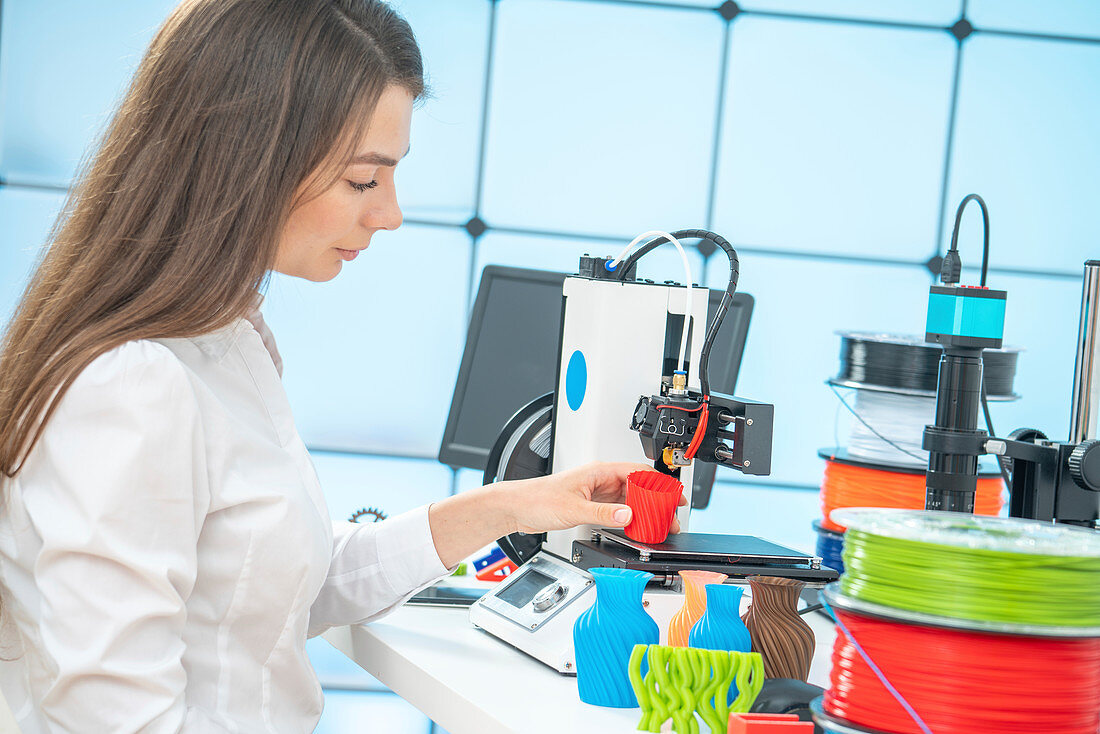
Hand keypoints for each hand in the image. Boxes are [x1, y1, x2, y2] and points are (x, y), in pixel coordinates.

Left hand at [504, 461, 688, 534]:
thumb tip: (628, 515)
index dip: (660, 484)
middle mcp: (600, 479)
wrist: (517, 508)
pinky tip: (635, 527)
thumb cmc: (537, 499)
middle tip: (670, 517)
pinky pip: (617, 509)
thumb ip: (602, 513)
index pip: (639, 472)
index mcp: (599, 471)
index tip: (674, 496)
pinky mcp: (590, 505)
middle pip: (638, 487)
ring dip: (643, 511)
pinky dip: (629, 517)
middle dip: (656, 501)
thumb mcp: (574, 508)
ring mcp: (596, 492)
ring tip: (657, 525)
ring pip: (629, 498)